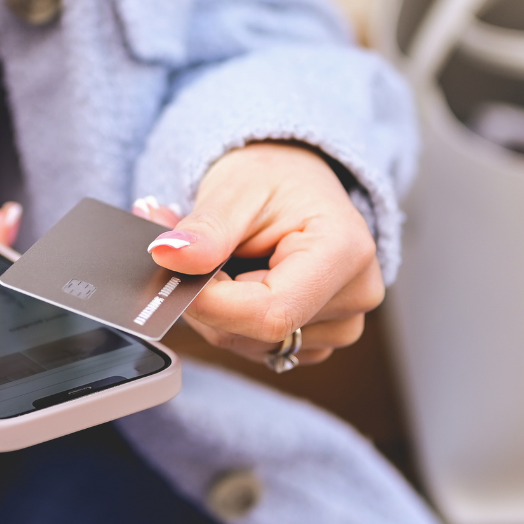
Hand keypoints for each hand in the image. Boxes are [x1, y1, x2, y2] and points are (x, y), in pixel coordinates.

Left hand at [135, 142, 382, 368]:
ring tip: (209, 256)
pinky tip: (230, 279)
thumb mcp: (235, 190)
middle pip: (256, 332)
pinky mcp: (320, 338)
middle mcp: (355, 296)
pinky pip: (255, 346)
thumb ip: (205, 230)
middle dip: (205, 297)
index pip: (270, 314)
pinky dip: (228, 317)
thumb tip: (168, 256)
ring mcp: (341, 323)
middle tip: (180, 250)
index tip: (172, 272)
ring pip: (248, 343)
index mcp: (345, 253)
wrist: (295, 182)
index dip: (210, 303)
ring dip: (212, 306)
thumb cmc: (274, 177)